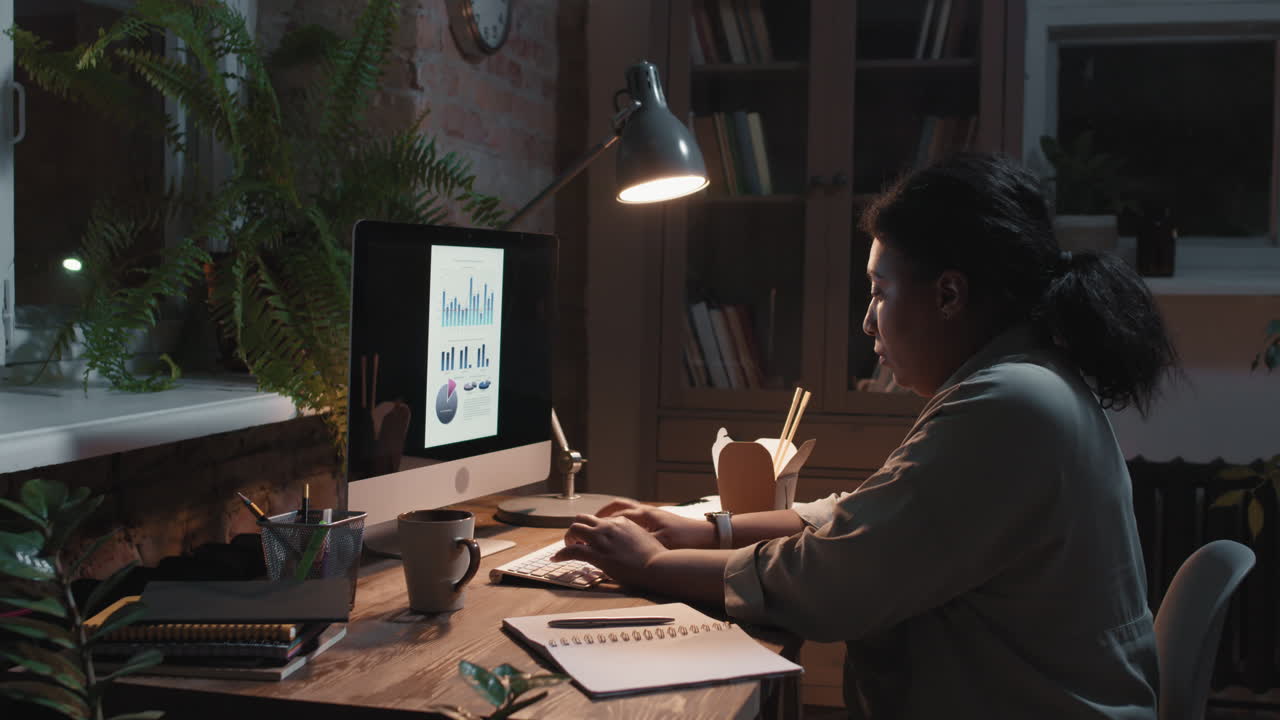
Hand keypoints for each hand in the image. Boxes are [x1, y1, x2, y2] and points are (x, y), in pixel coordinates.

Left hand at [553, 514, 668, 588]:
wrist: (658, 566)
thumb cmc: (656, 557)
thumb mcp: (645, 539)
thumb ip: (632, 536)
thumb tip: (629, 542)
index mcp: (621, 522)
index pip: (599, 520)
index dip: (592, 530)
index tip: (590, 538)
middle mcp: (609, 526)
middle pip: (583, 518)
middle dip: (577, 529)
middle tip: (575, 540)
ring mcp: (601, 539)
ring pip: (574, 529)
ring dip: (568, 537)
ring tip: (567, 547)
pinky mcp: (596, 555)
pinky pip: (572, 551)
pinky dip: (561, 554)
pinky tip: (556, 558)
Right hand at [595, 499, 716, 549]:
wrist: (706, 535)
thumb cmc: (685, 539)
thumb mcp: (660, 543)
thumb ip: (637, 544)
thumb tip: (617, 549)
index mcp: (644, 515)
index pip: (614, 515)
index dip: (597, 523)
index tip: (585, 531)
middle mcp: (646, 511)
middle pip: (617, 506)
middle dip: (600, 514)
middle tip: (586, 524)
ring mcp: (651, 514)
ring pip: (625, 510)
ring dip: (611, 516)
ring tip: (599, 525)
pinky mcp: (657, 520)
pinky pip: (633, 516)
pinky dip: (622, 521)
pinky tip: (620, 532)